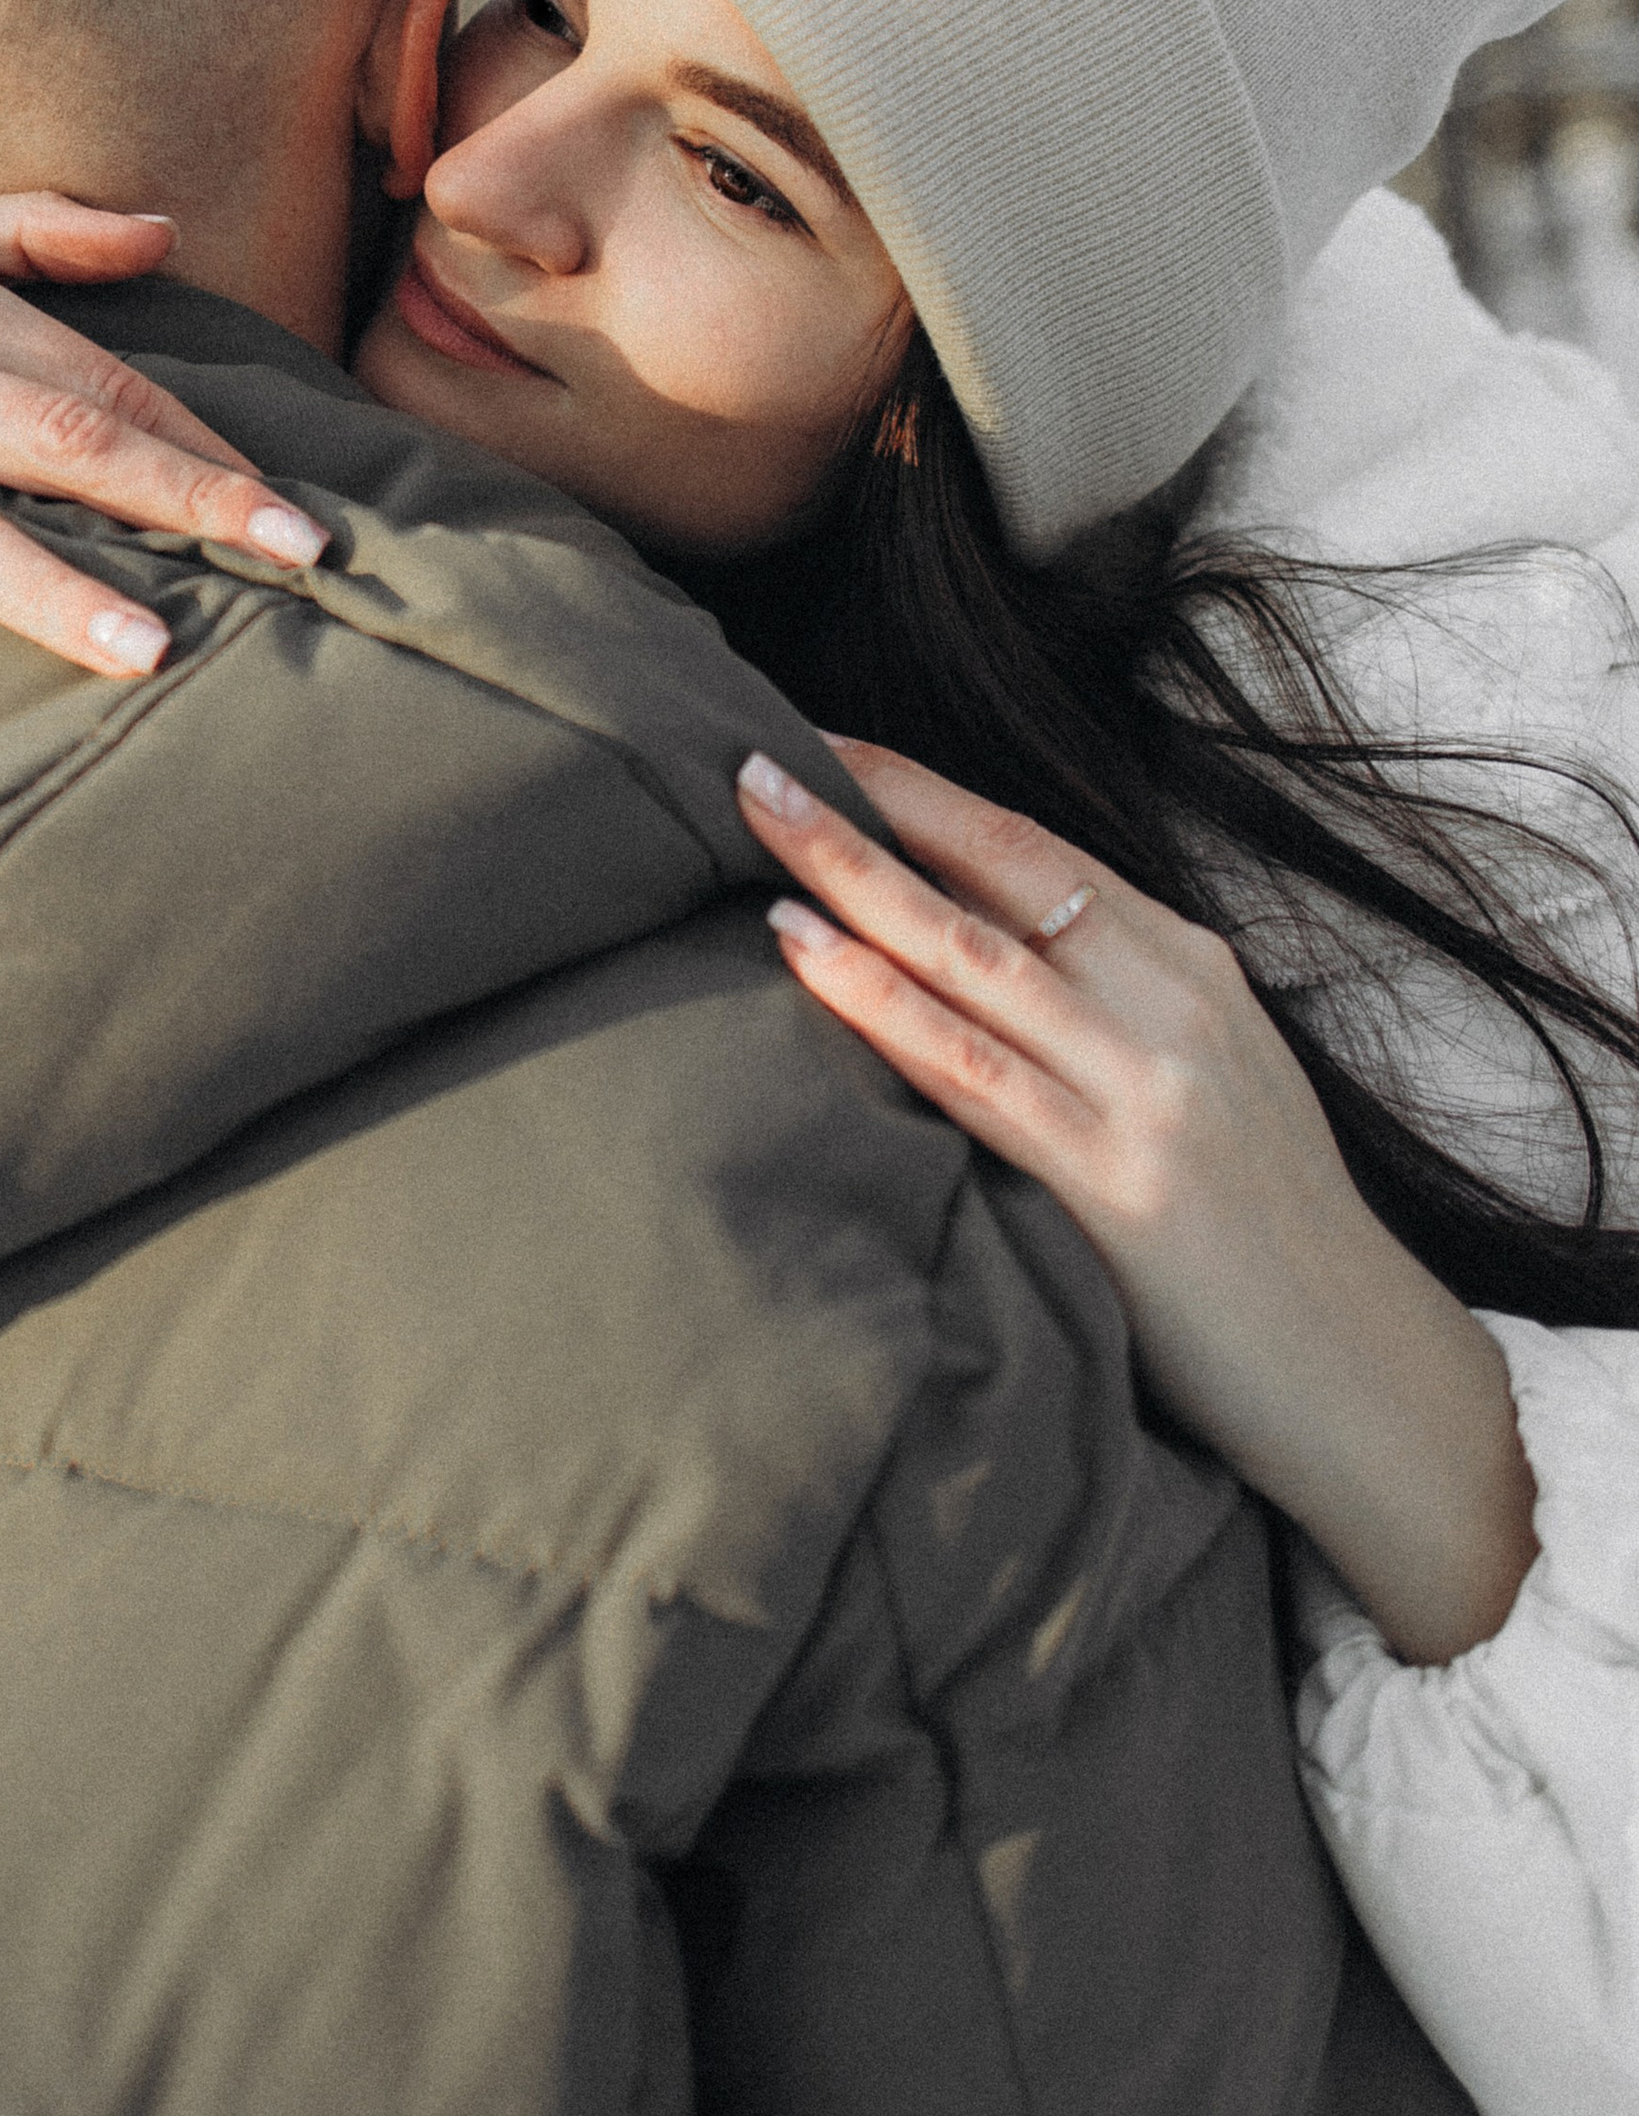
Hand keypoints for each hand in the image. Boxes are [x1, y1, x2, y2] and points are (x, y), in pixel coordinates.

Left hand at [735, 736, 1538, 1665]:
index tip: (827, 742)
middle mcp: (1175, 1009)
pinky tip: (808, 958)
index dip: (924, 791)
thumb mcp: (1212, 1077)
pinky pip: (976, 1074)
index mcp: (1195, 969)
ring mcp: (1149, 1094)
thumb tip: (970, 941)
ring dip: (852, 883)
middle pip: (995, 879)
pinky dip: (882, 1005)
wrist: (1362, 1373)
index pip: (1037, 849)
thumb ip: (1115, 1006)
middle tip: (753, 760)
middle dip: (866, 811)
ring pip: (972, 958)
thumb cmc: (1265, 1230)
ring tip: (758, 828)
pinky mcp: (1118, 1186)